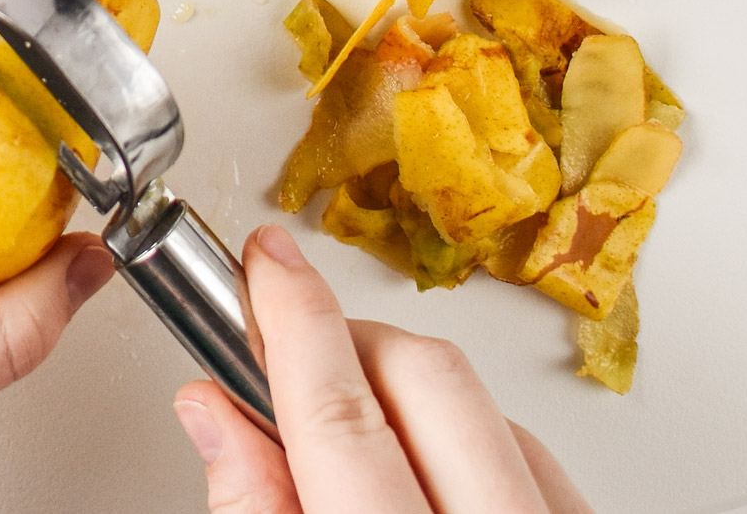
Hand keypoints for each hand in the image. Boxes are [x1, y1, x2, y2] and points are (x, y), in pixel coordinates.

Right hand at [173, 224, 592, 513]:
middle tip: (291, 353)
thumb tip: (212, 408)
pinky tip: (429, 469)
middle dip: (347, 342)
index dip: (291, 318)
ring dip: (408, 391)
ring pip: (483, 401)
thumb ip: (255, 509)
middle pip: (423, 377)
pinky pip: (535, 451)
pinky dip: (473, 436)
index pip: (337, 412)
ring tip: (357, 434)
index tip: (262, 258)